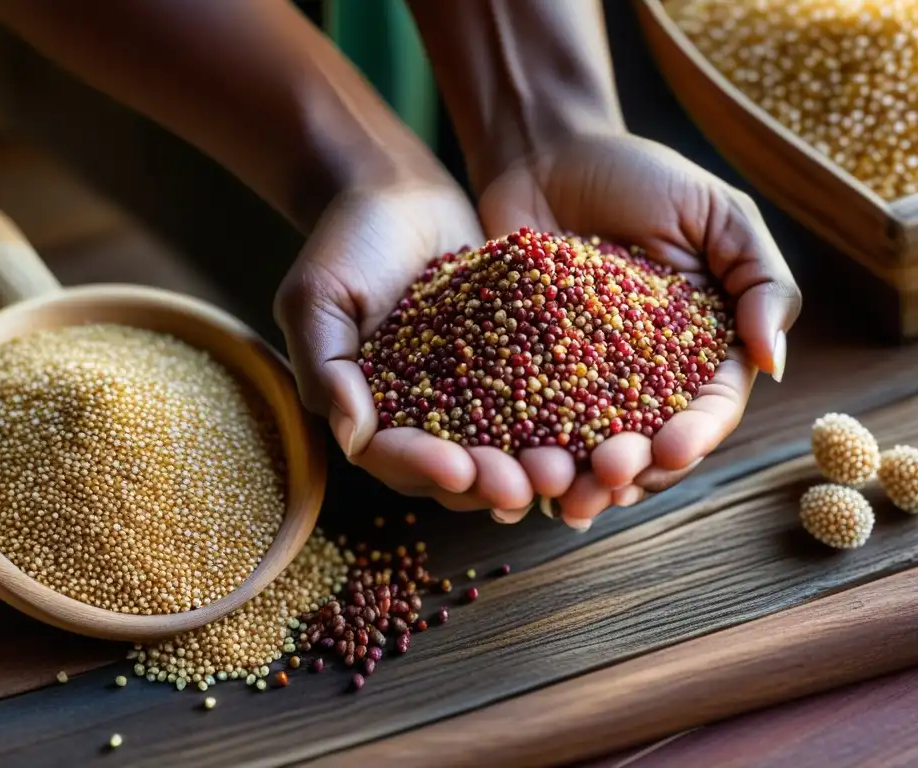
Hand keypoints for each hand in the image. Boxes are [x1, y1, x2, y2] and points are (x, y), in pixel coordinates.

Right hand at [274, 176, 543, 512]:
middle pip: (458, 470)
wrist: (401, 195)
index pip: (394, 456)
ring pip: (508, 450)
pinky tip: (600, 431)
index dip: (424, 467)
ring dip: (535, 468)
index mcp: (372, 414)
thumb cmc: (347, 241)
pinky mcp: (518, 370)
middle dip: (490, 484)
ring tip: (567, 471)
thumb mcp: (318, 297)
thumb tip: (350, 438)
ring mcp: (475, 398)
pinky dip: (570, 424)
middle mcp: (426, 419)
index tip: (458, 468)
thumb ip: (326, 364)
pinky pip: (547, 404)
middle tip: (525, 488)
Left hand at [476, 132, 801, 526]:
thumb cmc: (642, 175)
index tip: (672, 449)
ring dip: (578, 479)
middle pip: (648, 444)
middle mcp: (646, 379)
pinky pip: (526, 423)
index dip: (695, 435)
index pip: (710, 406)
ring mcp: (583, 382)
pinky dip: (523, 454)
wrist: (548, 154)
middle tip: (607, 478)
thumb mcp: (718, 214)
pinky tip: (510, 475)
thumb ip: (760, 280)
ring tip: (560, 494)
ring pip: (587, 449)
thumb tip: (774, 362)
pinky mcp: (525, 375)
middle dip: (633, 470)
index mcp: (702, 350)